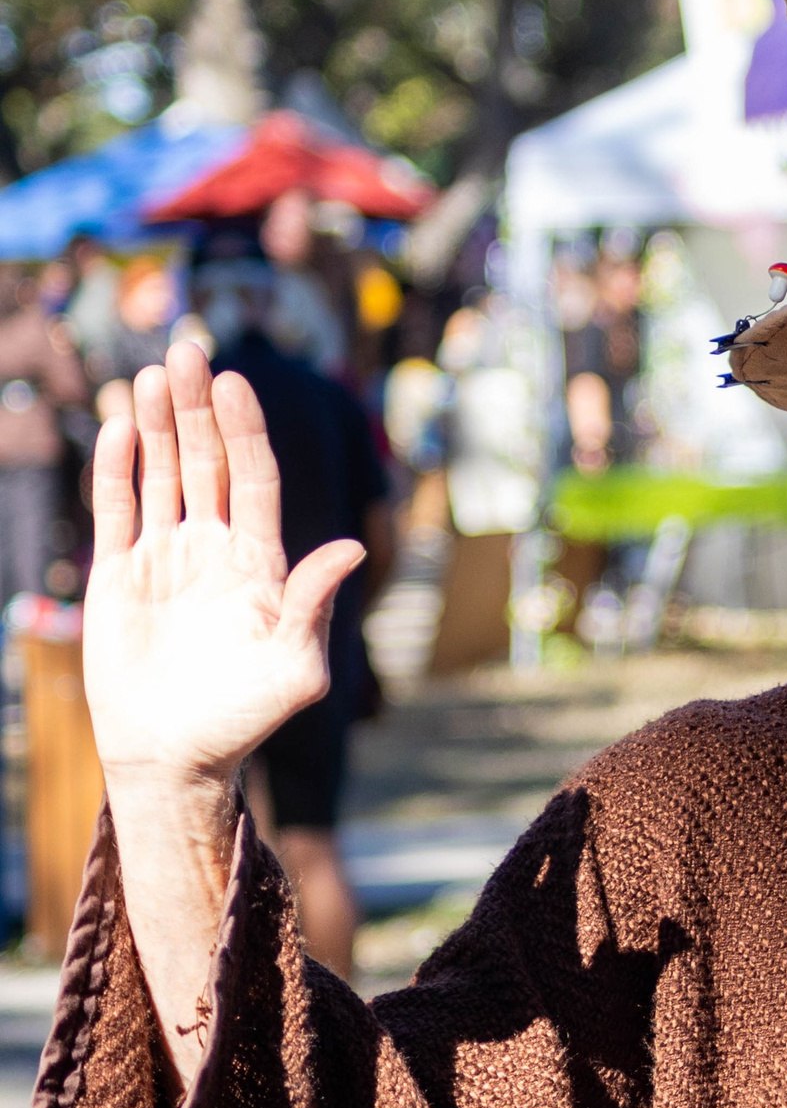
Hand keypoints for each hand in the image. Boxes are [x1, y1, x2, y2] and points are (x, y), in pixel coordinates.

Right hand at [85, 343, 364, 784]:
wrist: (177, 756)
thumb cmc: (245, 718)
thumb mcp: (295, 665)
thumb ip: (314, 604)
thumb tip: (348, 548)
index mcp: (260, 560)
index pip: (253, 477)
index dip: (245, 429)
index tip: (235, 382)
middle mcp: (214, 547)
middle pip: (207, 461)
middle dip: (197, 408)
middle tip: (186, 351)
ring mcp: (165, 556)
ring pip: (163, 474)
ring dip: (157, 424)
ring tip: (152, 373)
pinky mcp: (119, 575)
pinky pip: (117, 511)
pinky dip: (118, 470)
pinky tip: (120, 429)